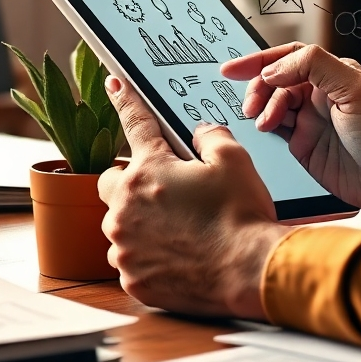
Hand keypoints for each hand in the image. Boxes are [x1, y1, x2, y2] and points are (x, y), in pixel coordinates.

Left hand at [98, 76, 287, 316]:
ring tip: (183, 228)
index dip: (125, 100)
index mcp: (149, 171)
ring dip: (142, 221)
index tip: (113, 83)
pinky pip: (131, 258)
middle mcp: (125, 208)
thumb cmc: (241, 214)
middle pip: (111, 182)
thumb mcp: (234, 160)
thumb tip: (199, 133)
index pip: (135, 123)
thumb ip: (210, 136)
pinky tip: (182, 253)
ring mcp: (125, 247)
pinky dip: (150, 253)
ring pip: (120, 224)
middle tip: (166, 189)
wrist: (249, 270)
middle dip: (131, 181)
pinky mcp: (132, 278)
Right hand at [225, 43, 360, 217]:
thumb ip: (315, 66)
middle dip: (257, 88)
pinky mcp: (306, 150)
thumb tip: (274, 68)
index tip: (229, 69)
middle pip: (275, 81)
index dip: (258, 60)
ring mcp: (312, 123)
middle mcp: (320, 95)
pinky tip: (259, 134)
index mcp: (333, 74)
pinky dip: (263, 130)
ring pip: (272, 106)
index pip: (288, 57)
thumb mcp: (356, 89)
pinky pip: (276, 134)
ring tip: (262, 124)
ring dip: (260, 110)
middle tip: (251, 107)